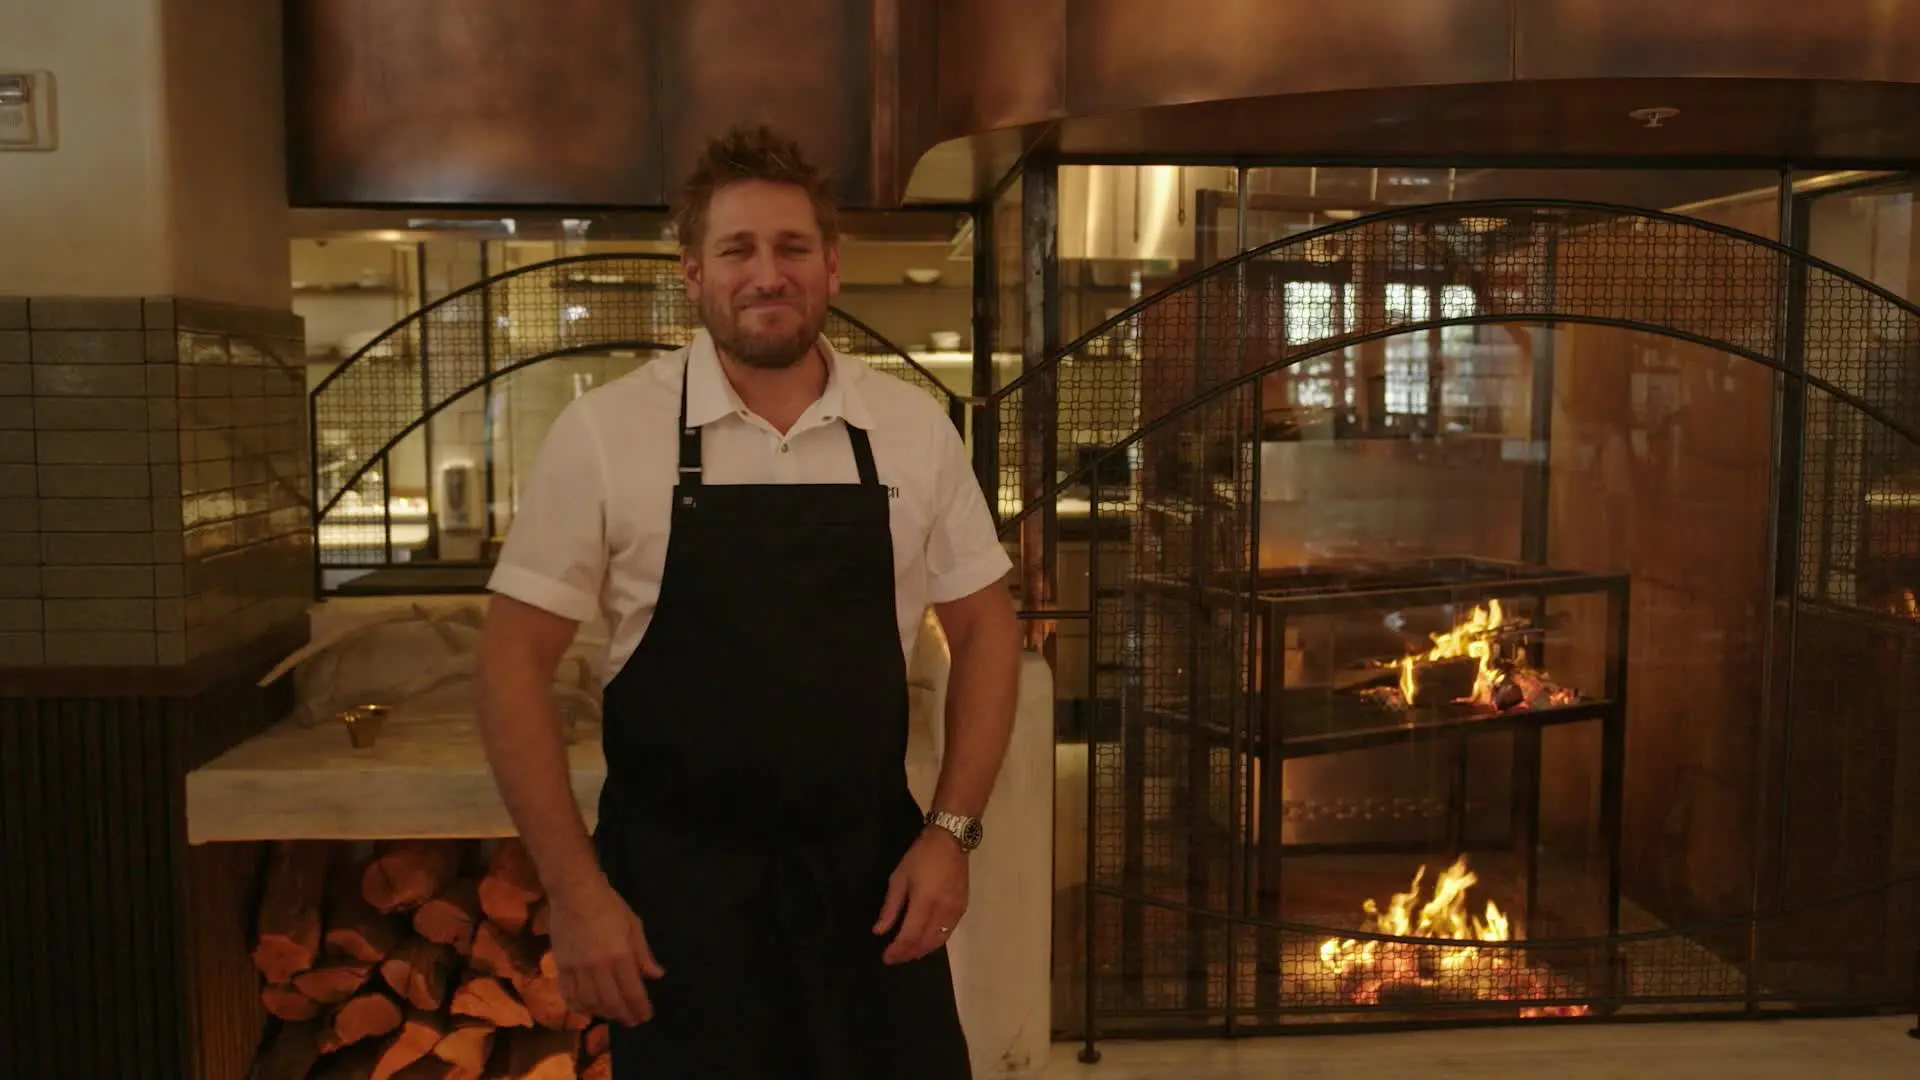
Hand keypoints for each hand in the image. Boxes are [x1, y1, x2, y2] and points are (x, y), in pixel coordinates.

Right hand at [547, 873, 665, 1025]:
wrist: (574, 892)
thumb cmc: (609, 905)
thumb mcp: (633, 925)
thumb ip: (644, 954)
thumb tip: (656, 976)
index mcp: (620, 956)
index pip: (632, 992)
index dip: (640, 1008)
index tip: (646, 1016)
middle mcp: (598, 967)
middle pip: (612, 1002)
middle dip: (624, 1015)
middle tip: (632, 1021)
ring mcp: (577, 969)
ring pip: (590, 1003)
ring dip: (604, 1014)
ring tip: (613, 1015)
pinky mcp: (561, 967)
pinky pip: (569, 995)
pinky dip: (579, 1006)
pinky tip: (588, 1009)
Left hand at [872, 829, 969, 964]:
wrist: (951, 840)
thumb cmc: (921, 856)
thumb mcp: (899, 877)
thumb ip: (890, 906)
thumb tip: (879, 931)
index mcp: (925, 901)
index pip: (910, 936)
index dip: (897, 951)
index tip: (886, 958)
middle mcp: (943, 910)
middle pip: (925, 943)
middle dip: (908, 954)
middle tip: (895, 958)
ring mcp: (956, 911)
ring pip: (938, 941)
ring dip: (922, 951)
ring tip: (908, 954)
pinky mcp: (963, 908)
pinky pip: (948, 932)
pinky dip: (935, 941)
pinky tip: (925, 941)